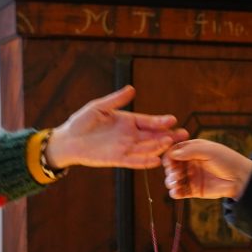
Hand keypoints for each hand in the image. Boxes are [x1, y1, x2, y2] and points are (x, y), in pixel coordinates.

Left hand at [46, 85, 187, 168]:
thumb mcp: (98, 107)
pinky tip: (156, 162)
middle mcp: (130, 135)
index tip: (172, 120)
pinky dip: (145, 162)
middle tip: (182, 134)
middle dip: (168, 135)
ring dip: (159, 147)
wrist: (68, 140)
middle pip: (153, 136)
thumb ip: (115, 100)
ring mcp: (126, 148)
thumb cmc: (82, 121)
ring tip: (170, 145)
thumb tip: (131, 89)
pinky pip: (134, 162)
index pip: (148, 121)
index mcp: (129, 121)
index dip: (160, 121)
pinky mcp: (118, 160)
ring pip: (147, 148)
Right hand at [162, 139, 251, 199]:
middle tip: (177, 173)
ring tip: (176, 182)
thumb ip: (190, 151)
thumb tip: (172, 154)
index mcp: (192, 150)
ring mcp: (191, 177)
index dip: (170, 156)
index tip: (169, 162)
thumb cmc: (227, 160)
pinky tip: (176, 192)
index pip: (174, 151)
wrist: (240, 179)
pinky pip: (179, 192)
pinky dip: (175, 192)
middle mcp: (190, 163)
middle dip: (171, 170)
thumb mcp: (209, 151)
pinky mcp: (194, 190)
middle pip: (172, 166)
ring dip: (171, 181)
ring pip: (173, 179)